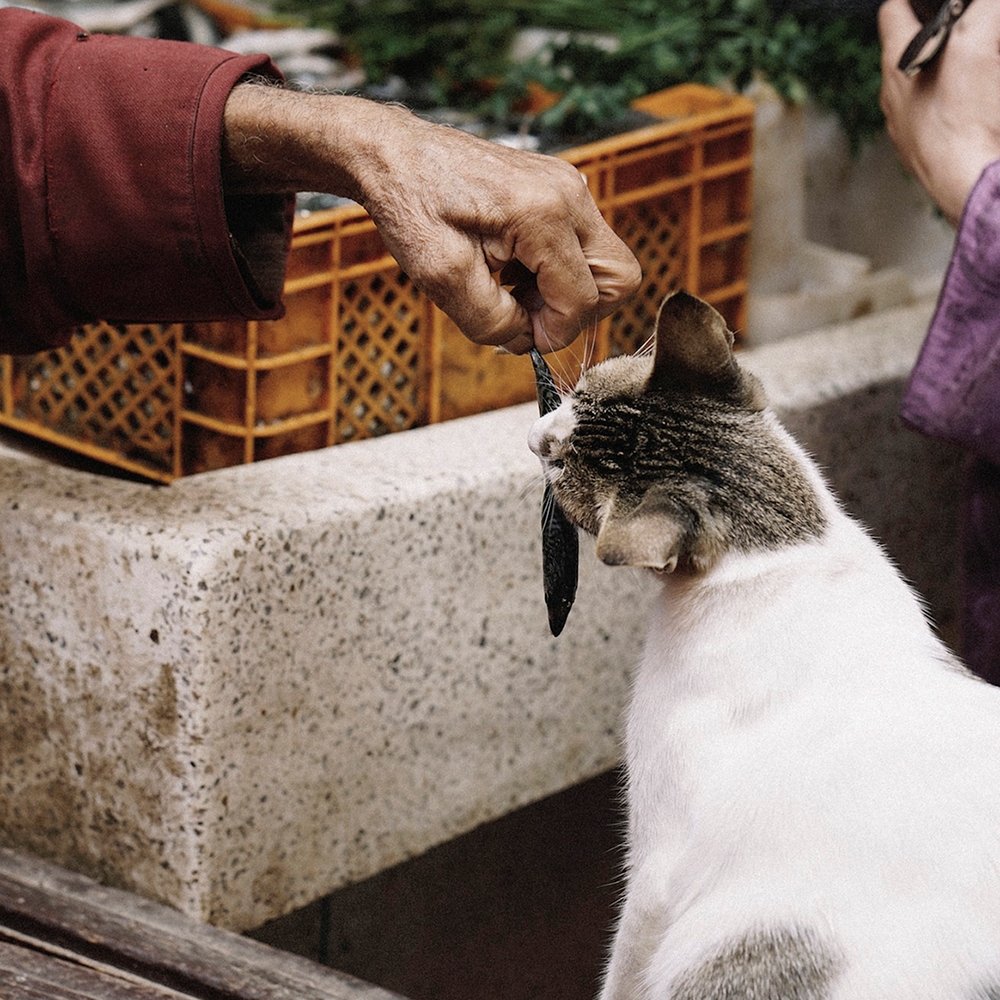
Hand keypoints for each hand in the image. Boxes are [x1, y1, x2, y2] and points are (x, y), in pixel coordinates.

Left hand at [223, 88, 640, 353]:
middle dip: (576, 312)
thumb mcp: (442, 278)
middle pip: (618, 279)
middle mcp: (568, 194)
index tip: (519, 336)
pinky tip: (510, 267)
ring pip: (604, 265)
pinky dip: (554, 270)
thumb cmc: (411, 206)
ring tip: (510, 288)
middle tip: (526, 315)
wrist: (393, 156)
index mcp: (543, 213)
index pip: (583, 298)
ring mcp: (568, 186)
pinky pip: (581, 246)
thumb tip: (527, 339)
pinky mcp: (559, 188)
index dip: (554, 332)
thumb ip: (493, 322)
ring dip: (564, 292)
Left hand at [878, 0, 999, 223]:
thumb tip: (982, 7)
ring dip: (945, 68)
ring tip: (973, 61)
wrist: (968, 181)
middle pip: (908, 48)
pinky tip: (975, 99)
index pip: (892, 11)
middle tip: (964, 24)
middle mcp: (894, 95)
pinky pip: (933, 114)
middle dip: (937, 31)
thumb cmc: (963, 118)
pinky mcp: (926, 147)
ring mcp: (907, 125)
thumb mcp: (978, 41)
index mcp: (896, 63)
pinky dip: (951, 101)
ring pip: (920, 84)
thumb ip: (981, 11)